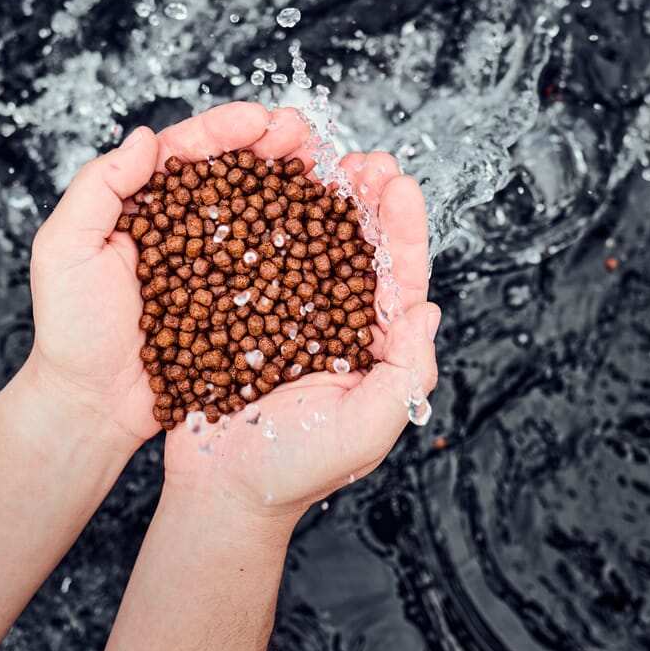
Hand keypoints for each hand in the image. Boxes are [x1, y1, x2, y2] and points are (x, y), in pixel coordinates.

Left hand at [24, 102, 313, 455]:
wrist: (93, 406)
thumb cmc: (70, 330)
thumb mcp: (65, 249)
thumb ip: (99, 189)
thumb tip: (145, 137)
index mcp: (143, 206)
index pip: (186, 154)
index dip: (224, 131)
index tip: (259, 119)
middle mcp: (183, 229)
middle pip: (233, 175)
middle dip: (271, 148)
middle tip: (306, 134)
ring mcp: (215, 266)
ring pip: (259, 214)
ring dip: (293, 187)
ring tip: (325, 168)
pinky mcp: (237, 304)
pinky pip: (272, 268)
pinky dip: (300, 246)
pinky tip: (326, 229)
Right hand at [162, 151, 440, 523]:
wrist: (220, 490)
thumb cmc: (296, 470)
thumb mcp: (368, 429)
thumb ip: (406, 374)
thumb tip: (428, 310)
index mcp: (373, 343)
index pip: (398, 275)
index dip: (402, 228)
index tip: (399, 185)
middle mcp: (334, 318)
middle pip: (357, 245)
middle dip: (364, 198)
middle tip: (363, 160)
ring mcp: (286, 310)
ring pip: (307, 240)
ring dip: (315, 198)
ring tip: (318, 161)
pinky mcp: (239, 307)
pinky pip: (254, 256)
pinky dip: (259, 219)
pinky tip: (258, 188)